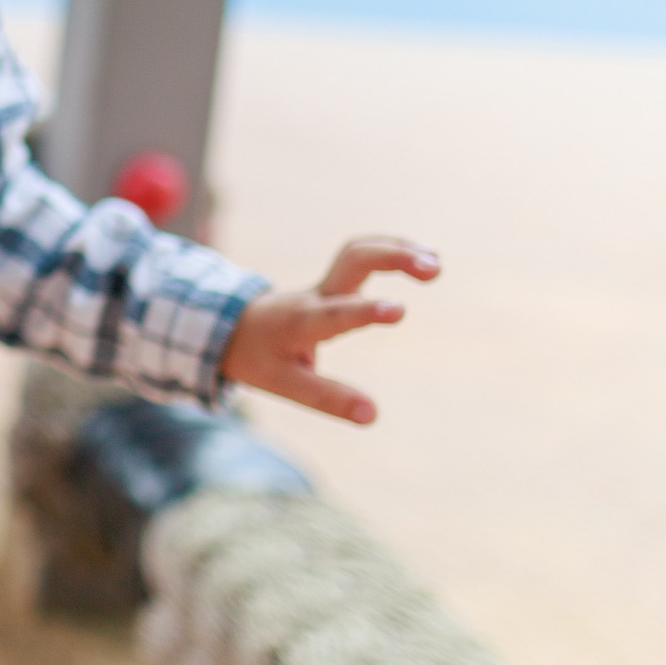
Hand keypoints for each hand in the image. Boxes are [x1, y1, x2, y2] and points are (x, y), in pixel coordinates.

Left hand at [220, 237, 439, 424]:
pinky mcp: (332, 281)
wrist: (230, 327)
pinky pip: (362, 255)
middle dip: (392, 257)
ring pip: (358, 251)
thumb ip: (328, 398)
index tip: (399, 310)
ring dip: (397, 249)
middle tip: (433, 269)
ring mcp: (325, 283)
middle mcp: (317, 295)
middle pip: (352, 259)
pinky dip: (391, 250)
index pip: (335, 313)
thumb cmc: (258, 357)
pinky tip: (422, 257)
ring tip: (435, 264)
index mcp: (303, 322)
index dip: (365, 311)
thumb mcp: (284, 384)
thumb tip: (373, 416)